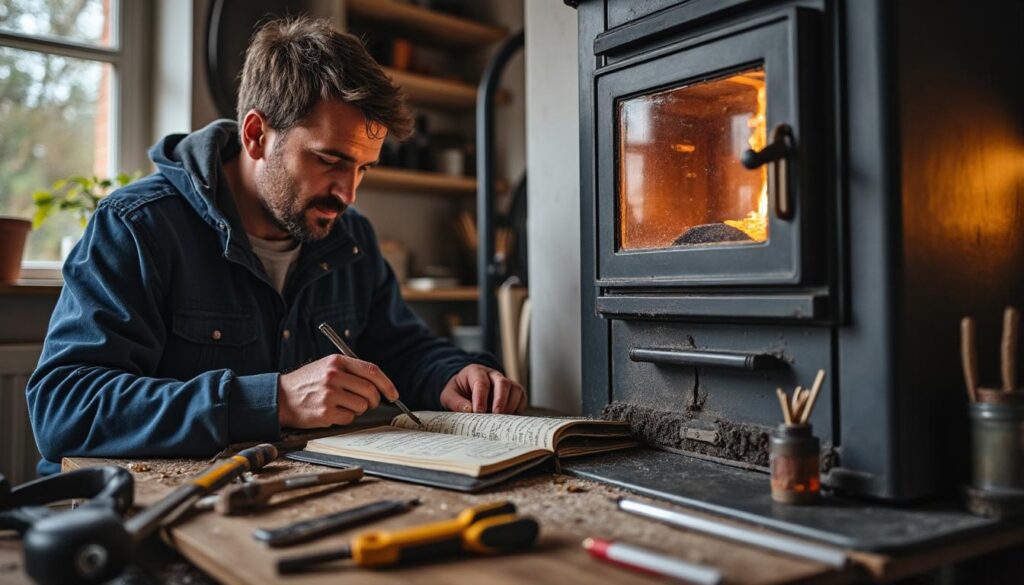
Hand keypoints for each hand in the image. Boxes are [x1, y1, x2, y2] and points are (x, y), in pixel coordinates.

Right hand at [278, 354, 398, 427]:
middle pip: (370, 390)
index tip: (393, 395)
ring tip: (343, 406)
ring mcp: (328, 394)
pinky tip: (333, 413)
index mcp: (337, 361)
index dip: (387, 384)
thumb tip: (379, 385)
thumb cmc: (307, 383)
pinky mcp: (324, 412)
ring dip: (358, 410)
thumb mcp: (327, 367)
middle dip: (374, 400)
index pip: (372, 371)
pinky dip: (345, 418)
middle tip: (370, 404)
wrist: (280, 397)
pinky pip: (349, 418)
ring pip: (361, 406)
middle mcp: (333, 376)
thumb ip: (350, 371)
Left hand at [439, 364, 525, 413]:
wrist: (467, 387)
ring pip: (515, 390)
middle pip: (502, 383)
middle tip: (495, 415)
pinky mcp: (514, 391)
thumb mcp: (449, 394)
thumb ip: (455, 402)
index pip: (481, 383)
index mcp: (476, 372)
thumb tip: (468, 410)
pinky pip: (521, 398)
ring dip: (510, 406)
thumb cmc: (459, 390)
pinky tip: (507, 418)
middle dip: (500, 400)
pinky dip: (517, 408)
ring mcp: (505, 382)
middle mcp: (493, 375)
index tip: (478, 411)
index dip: (481, 397)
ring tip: (500, 420)